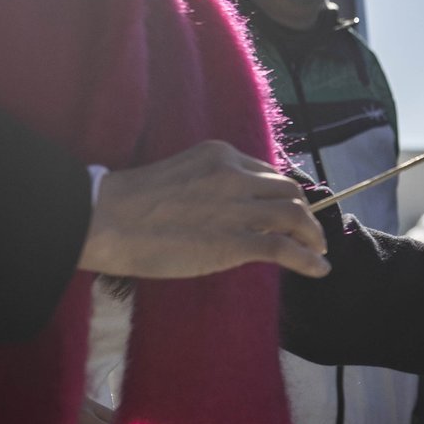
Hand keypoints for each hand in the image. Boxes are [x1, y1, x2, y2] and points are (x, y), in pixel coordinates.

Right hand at [79, 140, 328, 279]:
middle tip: (307, 231)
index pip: (265, 172)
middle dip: (303, 211)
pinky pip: (284, 248)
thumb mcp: (179, 175)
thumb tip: (226, 208)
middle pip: (288, 190)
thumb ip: (208, 184)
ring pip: (294, 215)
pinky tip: (319, 269)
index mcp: (220, 155)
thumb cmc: (128, 203)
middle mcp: (235, 175)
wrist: (104, 219)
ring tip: (318, 249)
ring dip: (312, 233)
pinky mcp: (235, 242)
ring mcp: (237, 208)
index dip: (280, 193)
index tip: (285, 209)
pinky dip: (309, 259)